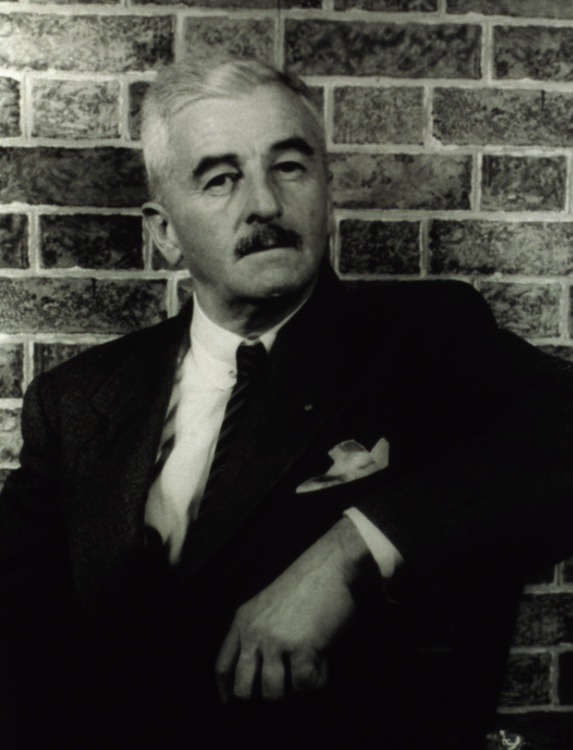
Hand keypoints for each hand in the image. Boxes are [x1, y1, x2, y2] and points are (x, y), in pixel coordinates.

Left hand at [215, 518, 370, 701]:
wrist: (332, 564)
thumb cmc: (307, 583)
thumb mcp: (269, 603)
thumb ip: (260, 632)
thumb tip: (263, 674)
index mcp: (243, 620)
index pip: (223, 665)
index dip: (225, 690)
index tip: (229, 705)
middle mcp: (254, 633)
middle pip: (243, 689)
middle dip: (262, 697)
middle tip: (283, 689)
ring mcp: (276, 641)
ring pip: (273, 693)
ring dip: (293, 689)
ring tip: (308, 669)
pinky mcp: (301, 647)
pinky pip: (304, 685)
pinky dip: (318, 680)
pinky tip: (323, 661)